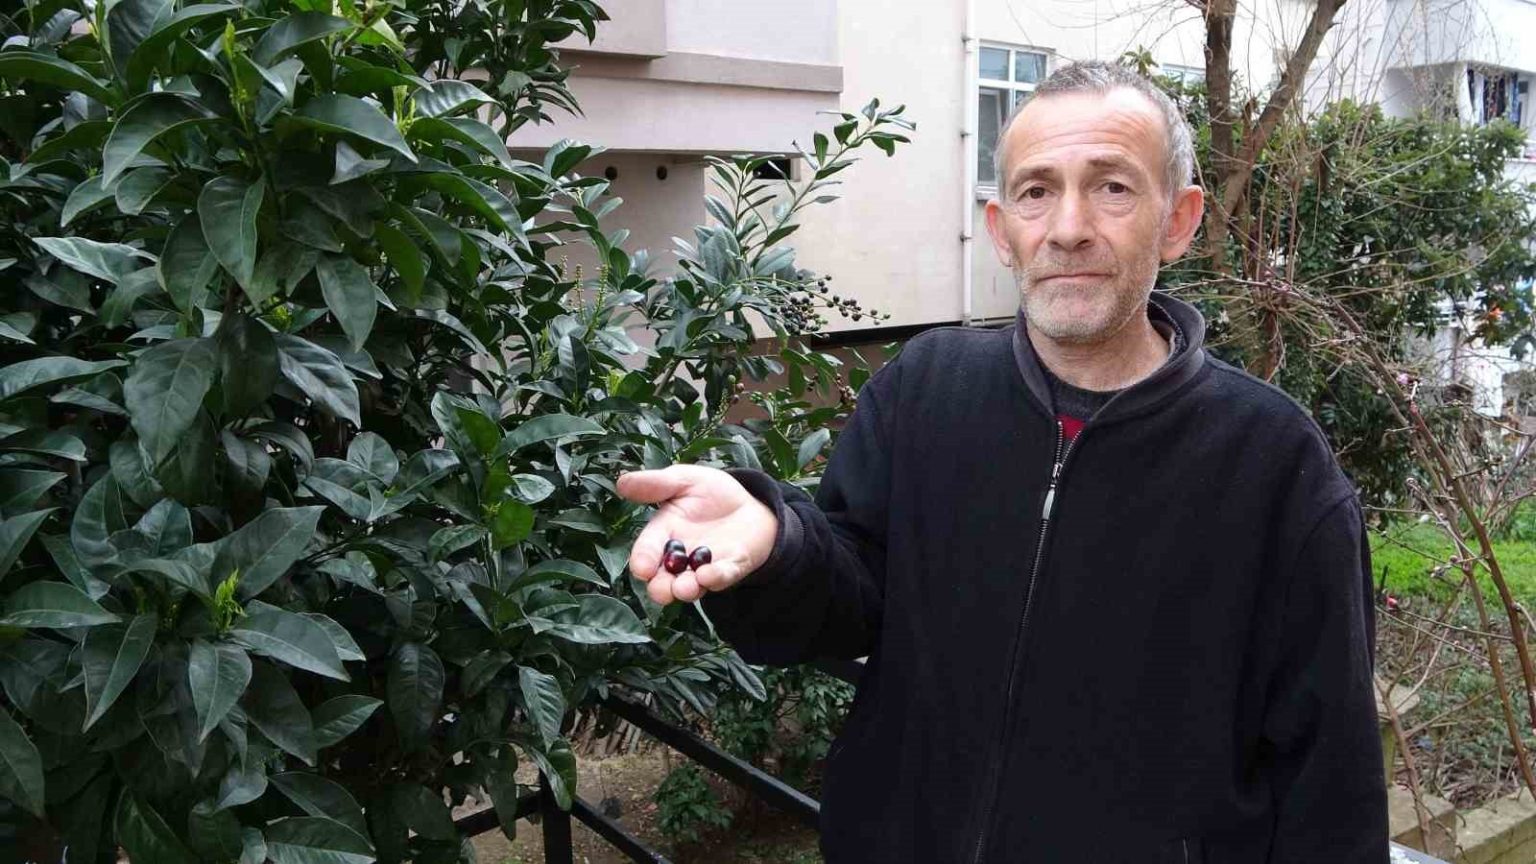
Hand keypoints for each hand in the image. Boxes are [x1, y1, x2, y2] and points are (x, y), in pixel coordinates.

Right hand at [615, 464, 778, 604]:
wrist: (749, 502)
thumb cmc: (710, 492)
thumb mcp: (684, 480)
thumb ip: (656, 484)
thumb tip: (621, 482)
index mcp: (663, 533)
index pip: (647, 550)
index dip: (642, 560)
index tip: (641, 569)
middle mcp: (680, 557)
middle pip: (664, 579)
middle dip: (660, 588)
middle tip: (660, 590)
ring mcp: (705, 566)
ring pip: (691, 585)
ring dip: (686, 589)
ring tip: (684, 587)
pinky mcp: (731, 568)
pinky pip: (723, 577)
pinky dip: (716, 578)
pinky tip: (709, 575)